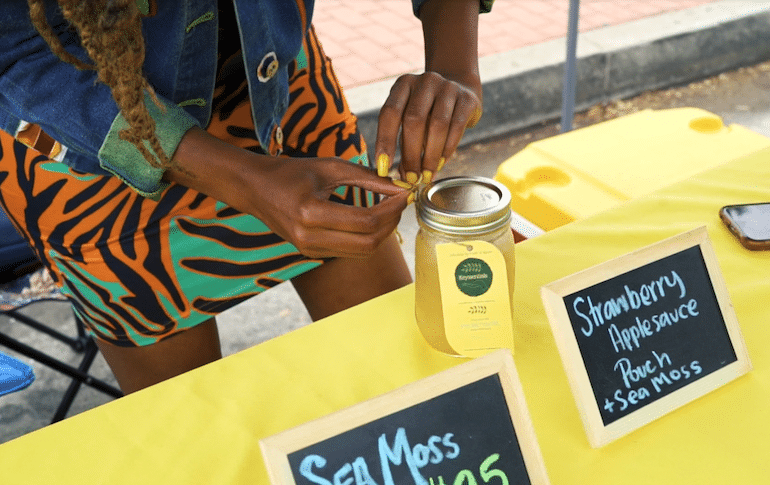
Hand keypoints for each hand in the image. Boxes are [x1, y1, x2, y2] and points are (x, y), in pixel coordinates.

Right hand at [242, 156, 409, 258]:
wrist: (254, 189)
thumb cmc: (291, 172)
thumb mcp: (329, 167)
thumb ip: (366, 177)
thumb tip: (399, 187)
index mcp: (311, 212)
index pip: (365, 220)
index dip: (391, 209)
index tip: (404, 193)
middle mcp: (308, 237)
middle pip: (368, 243)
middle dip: (391, 224)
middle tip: (400, 203)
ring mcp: (309, 250)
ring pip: (362, 252)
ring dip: (382, 233)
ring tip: (389, 210)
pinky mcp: (311, 254)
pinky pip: (349, 252)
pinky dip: (367, 238)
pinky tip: (372, 219)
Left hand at [375, 72, 481, 183]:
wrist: (460, 87)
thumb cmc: (429, 109)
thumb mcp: (411, 118)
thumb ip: (404, 142)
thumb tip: (403, 175)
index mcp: (403, 84)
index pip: (389, 113)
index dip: (385, 141)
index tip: (383, 167)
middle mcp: (425, 81)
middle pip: (414, 120)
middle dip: (411, 154)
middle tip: (411, 178)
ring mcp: (448, 87)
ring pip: (437, 125)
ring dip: (430, 155)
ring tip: (427, 175)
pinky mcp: (467, 98)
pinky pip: (456, 127)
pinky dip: (448, 149)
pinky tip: (441, 163)